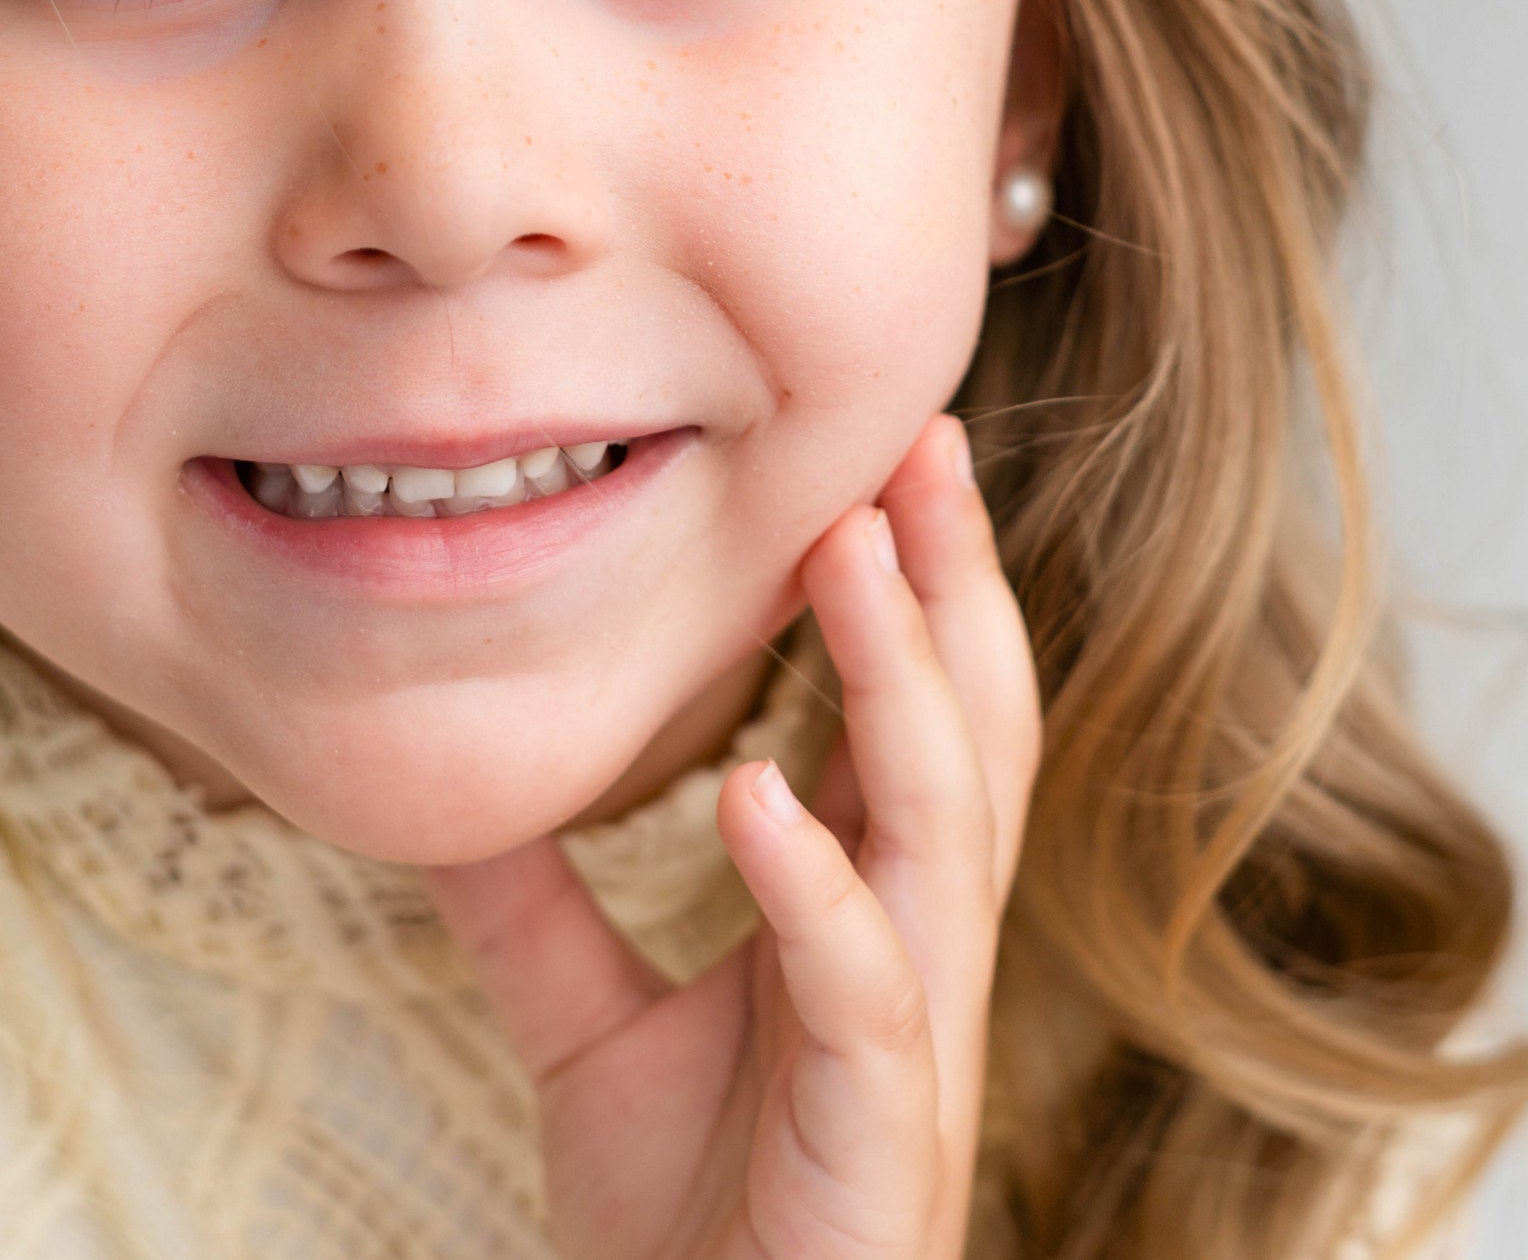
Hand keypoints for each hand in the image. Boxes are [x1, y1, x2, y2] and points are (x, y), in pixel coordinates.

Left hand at [425, 412, 1042, 1259]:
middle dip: (960, 582)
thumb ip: (540, 912)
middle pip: (977, 732)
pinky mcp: (883, 1134)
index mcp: (870, 917)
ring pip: (951, 823)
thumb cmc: (685, 1230)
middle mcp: (919, 954)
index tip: (876, 457)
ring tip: (850, 549)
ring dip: (905, 676)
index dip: (914, 589)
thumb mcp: (593, 1036)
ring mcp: (915, 1040)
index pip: (918, 718)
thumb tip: (456, 787)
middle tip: (924, 441)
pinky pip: (867, 988)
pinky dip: (816, 886)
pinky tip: (757, 793)